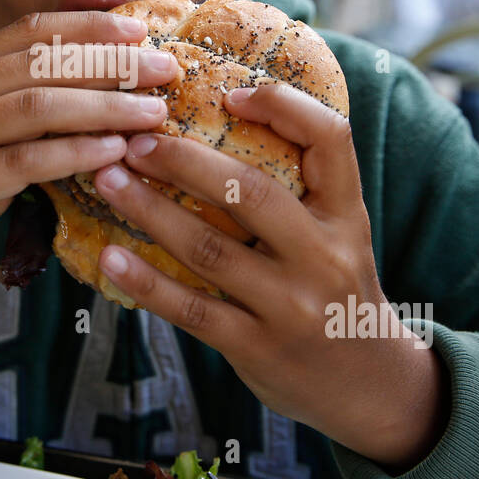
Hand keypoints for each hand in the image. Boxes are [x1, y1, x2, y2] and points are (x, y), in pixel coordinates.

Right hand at [0, 11, 180, 303]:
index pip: (30, 31)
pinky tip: (115, 152)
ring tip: (154, 111)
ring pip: (38, 106)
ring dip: (105, 105)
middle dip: (112, 62)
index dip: (89, 27)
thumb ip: (20, 108)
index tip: (141, 30)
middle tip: (166, 68)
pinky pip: (26, 160)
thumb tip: (103, 89)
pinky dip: (76, 152)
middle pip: (42, 61)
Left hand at [90, 82, 450, 471]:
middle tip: (133, 139)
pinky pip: (192, 309)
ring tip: (108, 180)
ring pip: (209, 248)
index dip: (282, 106)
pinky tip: (110, 257)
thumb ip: (302, 183)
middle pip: (250, 192)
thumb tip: (228, 108)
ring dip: (149, 210)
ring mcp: (290, 305)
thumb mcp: (341, 230)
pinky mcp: (257, 347)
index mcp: (346, 214)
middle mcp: (323, 255)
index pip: (331, 139)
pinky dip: (146, 282)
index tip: (229, 93)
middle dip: (184, 160)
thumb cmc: (337, 286)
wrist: (370, 385)